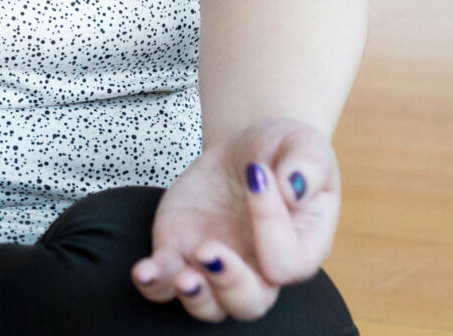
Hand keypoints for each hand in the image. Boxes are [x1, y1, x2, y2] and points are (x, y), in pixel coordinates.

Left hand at [130, 118, 338, 322]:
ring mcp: (218, 268)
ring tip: (184, 276)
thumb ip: (307, 164)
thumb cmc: (283, 153)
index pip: (288, 260)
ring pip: (209, 307)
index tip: (257, 175)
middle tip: (210, 251)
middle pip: (249, 303)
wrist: (247, 152)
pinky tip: (144, 271)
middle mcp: (259, 270)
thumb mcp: (304, 145)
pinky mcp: (180, 255)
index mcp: (300, 250)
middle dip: (229, 284)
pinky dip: (153, 283)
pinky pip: (164, 284)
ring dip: (195, 297)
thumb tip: (294, 187)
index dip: (271, 224)